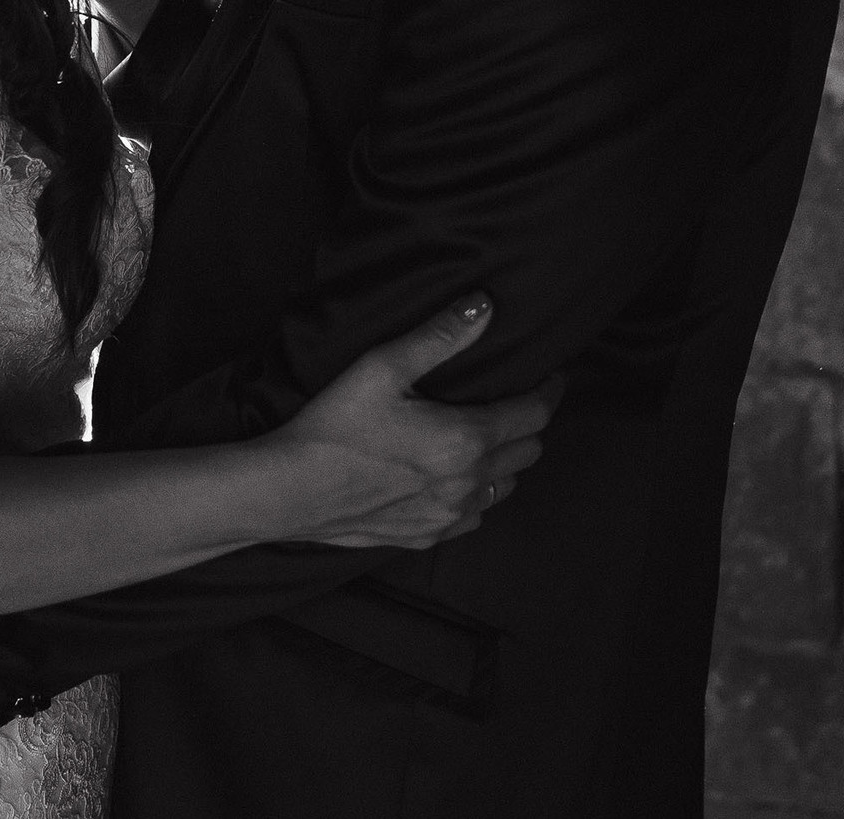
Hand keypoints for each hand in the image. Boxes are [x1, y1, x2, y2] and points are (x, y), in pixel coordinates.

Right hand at [270, 295, 561, 548]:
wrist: (292, 490)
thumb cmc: (335, 425)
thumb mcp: (384, 366)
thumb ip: (441, 335)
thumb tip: (484, 306)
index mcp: (465, 438)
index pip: (534, 414)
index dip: (549, 392)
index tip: (551, 377)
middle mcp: (467, 482)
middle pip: (528, 452)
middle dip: (530, 424)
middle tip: (516, 401)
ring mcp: (449, 515)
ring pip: (505, 488)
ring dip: (506, 462)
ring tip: (488, 438)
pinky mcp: (426, 536)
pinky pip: (475, 518)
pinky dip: (477, 496)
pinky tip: (457, 479)